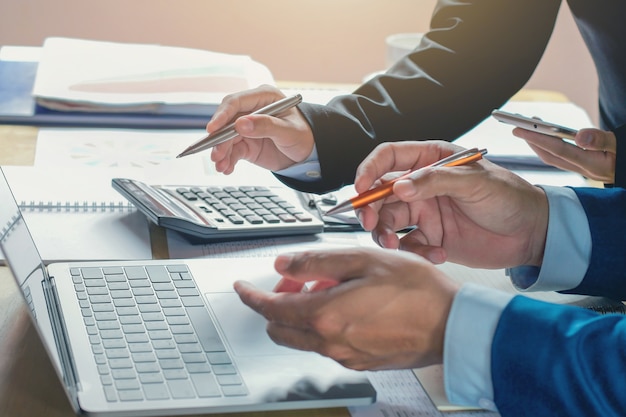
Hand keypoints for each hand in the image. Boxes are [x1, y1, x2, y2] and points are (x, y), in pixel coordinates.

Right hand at [207, 85, 314, 173]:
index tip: (213, 129)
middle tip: (216, 154)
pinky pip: (232, 150)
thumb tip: (241, 124)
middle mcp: (251, 110)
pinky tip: (227, 168)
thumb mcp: (289, 131)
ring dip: (221, 152)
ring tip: (221, 165)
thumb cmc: (303, 134)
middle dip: (219, 139)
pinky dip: (227, 160)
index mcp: (263, 97)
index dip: (222, 115)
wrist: (308, 152)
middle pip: (227, 121)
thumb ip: (266, 126)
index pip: (236, 102)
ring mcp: (246, 127)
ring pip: (226, 138)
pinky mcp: (245, 143)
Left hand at [234, 247, 458, 370]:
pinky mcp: (361, 361)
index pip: (271, 309)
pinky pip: (327, 345)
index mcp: (325, 314)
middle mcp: (330, 341)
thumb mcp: (363, 259)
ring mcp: (345, 355)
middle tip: (296, 280)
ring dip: (302, 314)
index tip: (241, 288)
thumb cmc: (417, 290)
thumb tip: (283, 264)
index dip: (251, 296)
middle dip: (277, 304)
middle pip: (281, 329)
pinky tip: (348, 305)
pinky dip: (324, 325)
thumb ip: (317, 262)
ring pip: (304, 337)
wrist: (453, 324)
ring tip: (330, 287)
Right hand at [355, 141, 547, 267]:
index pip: (388, 158)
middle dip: (370, 208)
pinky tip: (435, 254)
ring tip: (395, 245)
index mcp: (431, 160)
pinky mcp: (431, 238)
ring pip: (388, 222)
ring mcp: (425, 212)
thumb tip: (399, 187)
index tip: (360, 188)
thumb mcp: (475, 182)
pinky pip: (409, 245)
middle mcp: (422, 185)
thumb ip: (435, 181)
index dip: (369, 170)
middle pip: (380, 193)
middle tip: (371, 224)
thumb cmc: (511, 197)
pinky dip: (414, 253)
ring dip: (386, 234)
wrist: (533, 234)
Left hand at [513, 127, 615, 182]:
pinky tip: (543, 137)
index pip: (558, 150)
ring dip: (537, 143)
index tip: (518, 129)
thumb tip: (579, 136)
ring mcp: (585, 170)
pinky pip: (560, 158)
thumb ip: (602, 140)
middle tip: (516, 124)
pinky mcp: (587, 167)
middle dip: (531, 141)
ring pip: (553, 158)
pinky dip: (548, 147)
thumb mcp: (622, 145)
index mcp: (593, 165)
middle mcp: (585, 170)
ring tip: (526, 127)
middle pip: (550, 156)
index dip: (537, 139)